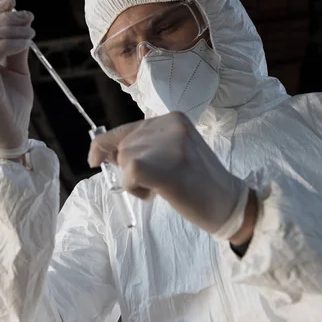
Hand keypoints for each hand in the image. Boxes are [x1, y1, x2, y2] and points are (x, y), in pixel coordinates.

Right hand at [0, 0, 34, 157]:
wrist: (10, 140)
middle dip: (4, 18)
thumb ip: (14, 51)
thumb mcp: (16, 74)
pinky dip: (8, 43)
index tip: (13, 2)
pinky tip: (25, 43)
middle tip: (28, 16)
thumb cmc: (12, 110)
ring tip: (30, 30)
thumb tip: (23, 25)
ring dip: (8, 29)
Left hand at [88, 111, 255, 241]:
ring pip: (125, 161)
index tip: (95, 159)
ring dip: (135, 182)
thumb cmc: (198, 181)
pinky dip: (135, 188)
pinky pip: (129, 174)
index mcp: (173, 118)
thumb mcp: (174, 152)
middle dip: (129, 168)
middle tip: (156, 183)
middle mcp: (169, 124)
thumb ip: (145, 146)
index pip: (128, 128)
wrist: (226, 203)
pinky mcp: (163, 166)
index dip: (106, 144)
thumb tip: (104, 152)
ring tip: (163, 187)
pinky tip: (155, 193)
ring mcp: (167, 144)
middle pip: (124, 146)